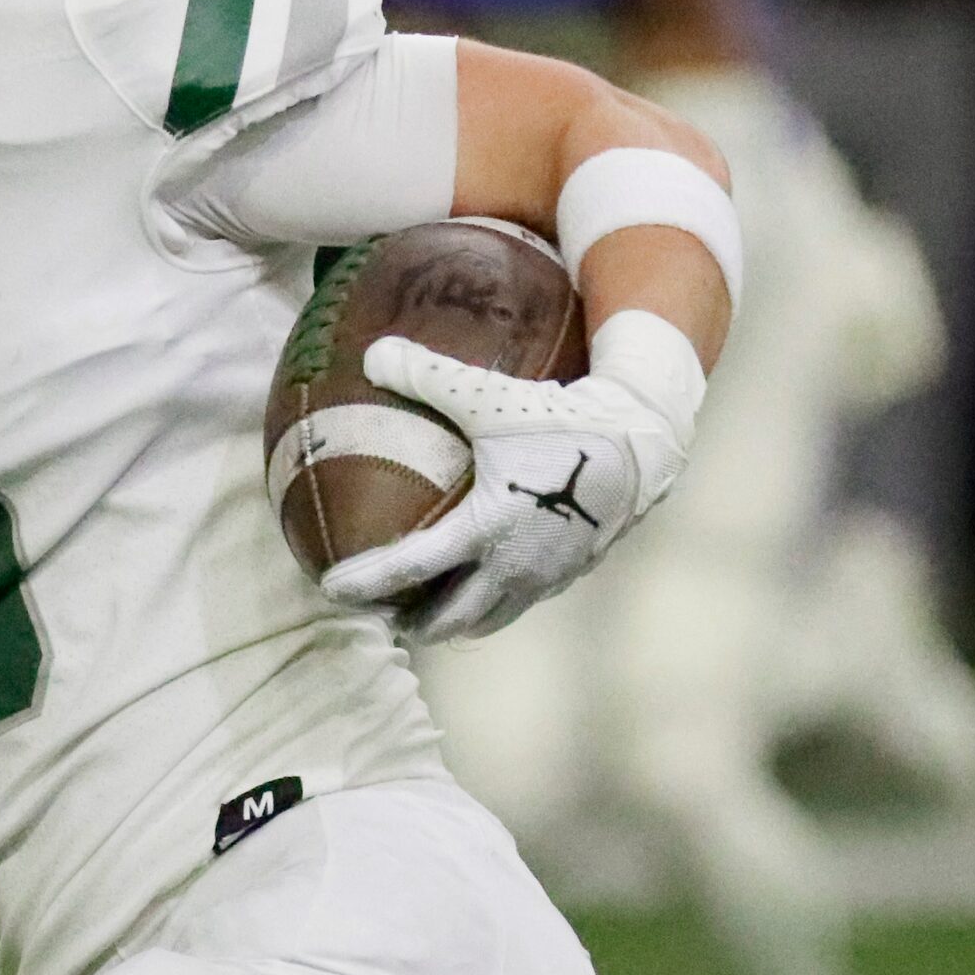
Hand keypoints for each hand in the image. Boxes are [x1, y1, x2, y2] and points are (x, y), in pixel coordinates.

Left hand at [321, 319, 697, 640]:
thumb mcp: (489, 393)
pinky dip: (490, 603)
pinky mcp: (571, 574)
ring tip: (422, 612)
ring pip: (488, 618)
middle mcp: (515, 566)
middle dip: (409, 620)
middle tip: (376, 611)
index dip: (367, 582)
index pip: (412, 568)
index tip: (331, 588)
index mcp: (487, 529)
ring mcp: (546, 577)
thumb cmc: (562, 416)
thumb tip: (370, 353)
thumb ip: (427, 374)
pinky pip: (520, 601)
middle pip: (449, 617)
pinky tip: (481, 583)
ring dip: (452, 621)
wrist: (643, 441)